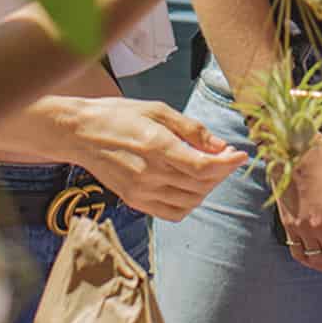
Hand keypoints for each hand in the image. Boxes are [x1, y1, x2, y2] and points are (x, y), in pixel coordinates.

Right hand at [65, 98, 246, 221]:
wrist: (80, 133)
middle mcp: (150, 174)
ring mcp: (141, 191)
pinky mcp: (134, 200)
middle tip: (226, 157)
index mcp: (157, 147)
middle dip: (221, 172)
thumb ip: (191, 130)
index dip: (228, 164)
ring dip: (207, 188)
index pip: (203, 167)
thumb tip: (221, 146)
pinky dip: (188, 203)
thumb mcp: (158, 110)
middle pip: (201, 185)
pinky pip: (172, 212)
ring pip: (190, 201)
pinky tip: (190, 186)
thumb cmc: (119, 115)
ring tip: (208, 170)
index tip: (242, 155)